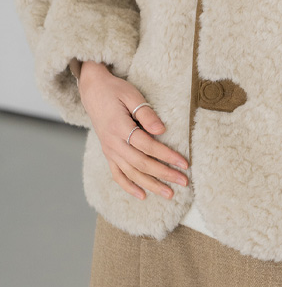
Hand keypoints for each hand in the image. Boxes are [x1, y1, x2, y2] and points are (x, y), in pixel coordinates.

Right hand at [78, 61, 189, 200]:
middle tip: (183, 182)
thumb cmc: (115, 91)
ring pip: (131, 173)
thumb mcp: (132, 95)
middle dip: (164, 174)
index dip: (167, 156)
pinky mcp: (108, 153)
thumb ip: (146, 113)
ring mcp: (109, 150)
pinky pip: (117, 175)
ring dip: (151, 185)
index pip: (148, 146)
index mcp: (120, 127)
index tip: (184, 163)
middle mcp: (113, 143)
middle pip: (141, 163)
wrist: (93, 91)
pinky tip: (142, 195)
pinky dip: (129, 187)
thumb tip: (161, 130)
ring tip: (169, 194)